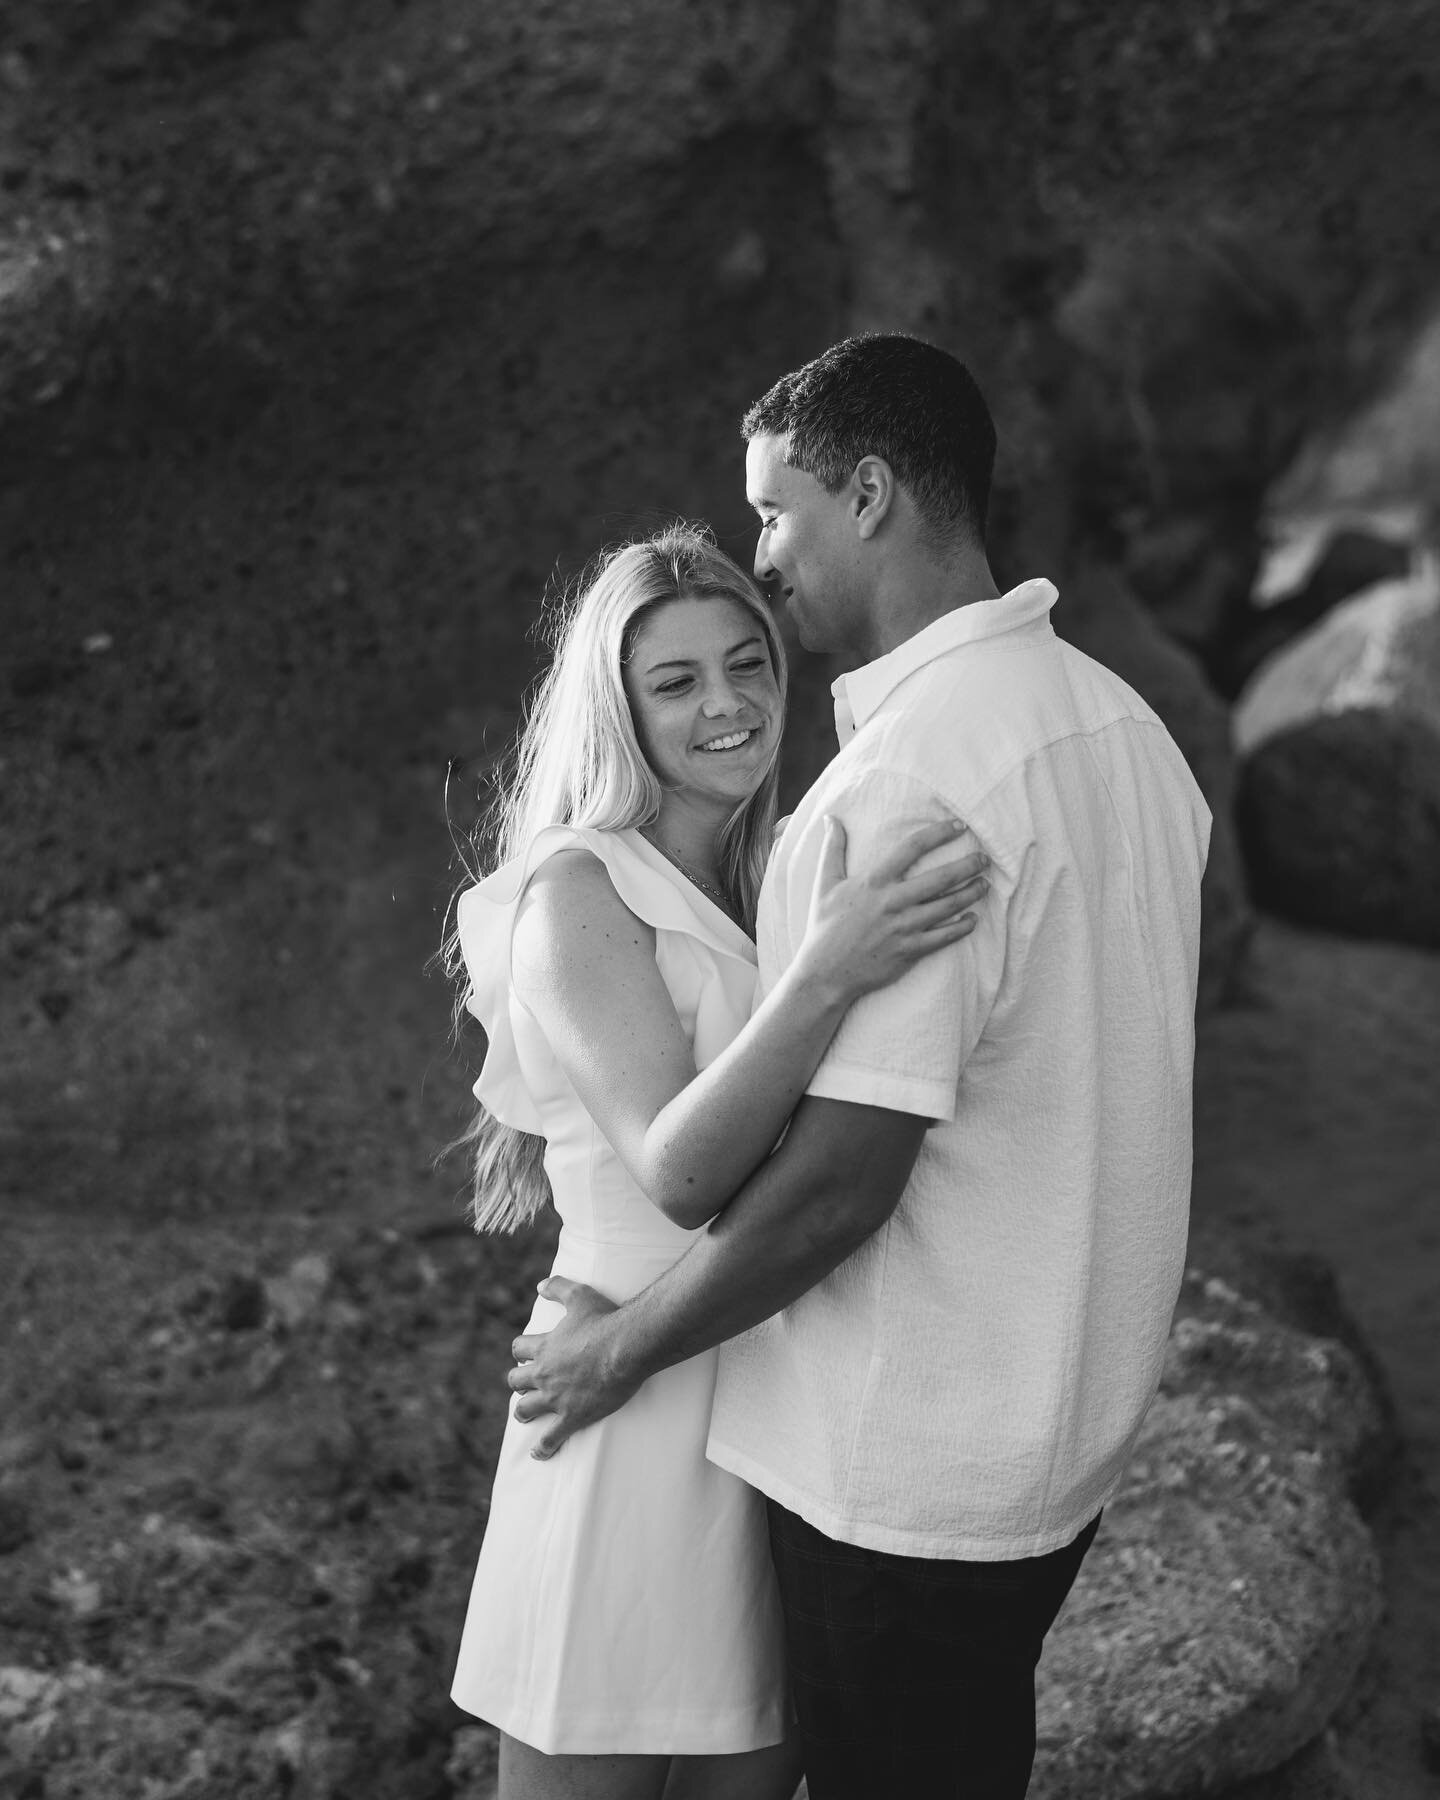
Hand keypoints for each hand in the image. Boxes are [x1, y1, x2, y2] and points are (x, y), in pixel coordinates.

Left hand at [507, 1276, 638, 1459]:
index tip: (526, 1353)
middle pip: (516, 1381)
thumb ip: (558, 1287)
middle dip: (519, 1382)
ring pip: (525, 1409)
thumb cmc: (605, 1319)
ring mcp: (556, 1397)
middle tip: (525, 1384)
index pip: (519, 1349)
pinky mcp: (572, 1416)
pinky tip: (539, 1453)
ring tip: (525, 1415)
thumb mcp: (580, 1295)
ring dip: (523, 1412)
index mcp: (545, 1346)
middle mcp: (544, 1373)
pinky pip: (551, 1437)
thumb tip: (540, 1285)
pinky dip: (543, 1447)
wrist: (626, 1347)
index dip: (521, 1351)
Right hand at [797, 814, 989, 1003]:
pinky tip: (973, 919)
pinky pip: (944, 937)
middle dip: (967, 865)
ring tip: (984, 885)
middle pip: (940, 877)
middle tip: (984, 858)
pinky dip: (962, 927)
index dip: (939, 833)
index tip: (959, 826)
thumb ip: (833, 849)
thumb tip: (830, 818)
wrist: (825, 972)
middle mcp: (893, 901)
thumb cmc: (825, 926)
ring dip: (971, 894)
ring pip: (948, 906)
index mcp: (874, 881)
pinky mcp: (910, 950)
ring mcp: (904, 927)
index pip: (912, 847)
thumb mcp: (825, 884)